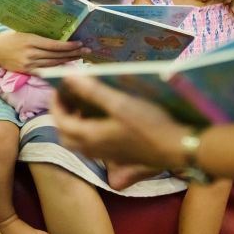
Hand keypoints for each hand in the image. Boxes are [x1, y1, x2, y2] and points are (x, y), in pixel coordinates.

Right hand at [0, 31, 89, 72]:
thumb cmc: (10, 39)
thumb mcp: (25, 32)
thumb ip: (41, 36)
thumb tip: (60, 36)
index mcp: (31, 41)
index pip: (55, 45)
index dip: (69, 46)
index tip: (80, 43)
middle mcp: (31, 54)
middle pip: (57, 55)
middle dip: (73, 53)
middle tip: (86, 51)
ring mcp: (29, 64)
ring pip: (53, 64)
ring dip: (68, 61)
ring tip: (80, 57)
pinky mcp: (27, 71)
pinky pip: (46, 70)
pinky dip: (57, 68)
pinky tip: (67, 66)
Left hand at [51, 76, 189, 168]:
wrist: (177, 148)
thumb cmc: (150, 124)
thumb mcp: (121, 103)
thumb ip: (93, 91)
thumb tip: (69, 77)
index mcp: (90, 135)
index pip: (61, 120)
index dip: (56, 103)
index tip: (59, 87)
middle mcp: (94, 149)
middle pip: (66, 134)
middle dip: (63, 115)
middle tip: (69, 98)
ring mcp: (107, 155)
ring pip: (79, 142)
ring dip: (76, 124)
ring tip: (85, 106)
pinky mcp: (119, 156)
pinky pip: (93, 145)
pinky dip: (89, 131)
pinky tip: (104, 119)